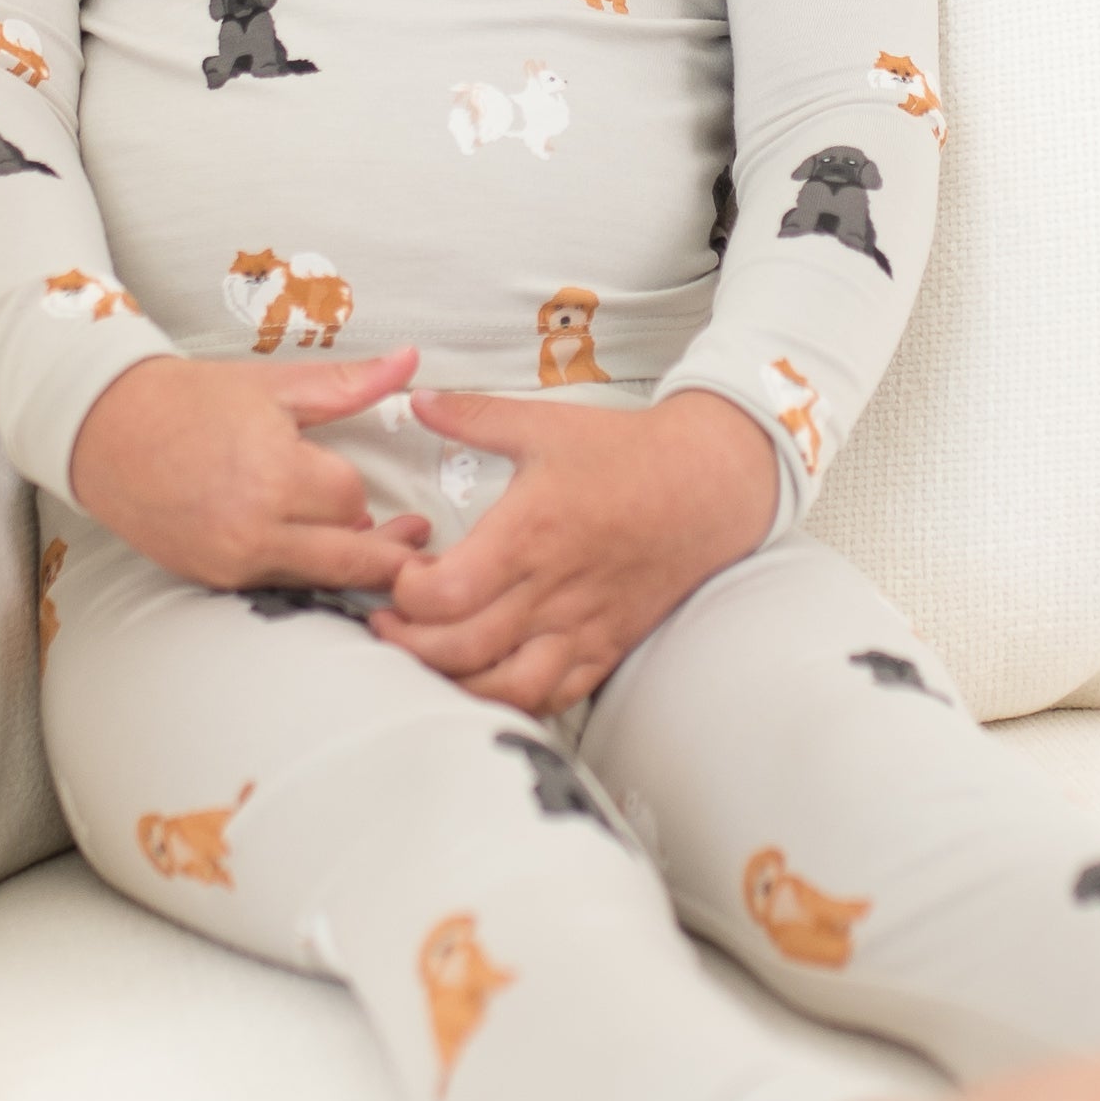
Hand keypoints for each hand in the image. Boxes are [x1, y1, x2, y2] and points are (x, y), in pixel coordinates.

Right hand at [66, 346, 433, 593]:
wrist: (104, 428)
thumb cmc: (189, 400)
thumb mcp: (273, 385)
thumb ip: (349, 383)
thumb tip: (412, 360)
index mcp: (275, 474)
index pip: (352, 498)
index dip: (352, 485)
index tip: (341, 473)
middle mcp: (256, 530)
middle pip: (348, 557)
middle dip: (386, 552)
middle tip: (414, 537)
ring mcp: (231, 561)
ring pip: (316, 578)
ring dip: (342, 564)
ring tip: (364, 541)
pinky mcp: (210, 578)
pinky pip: (276, 584)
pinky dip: (297, 570)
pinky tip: (304, 549)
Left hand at [367, 387, 777, 714]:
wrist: (709, 488)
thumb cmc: (627, 456)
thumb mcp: (547, 424)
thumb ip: (473, 416)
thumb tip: (418, 399)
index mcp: (529, 534)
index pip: (445, 594)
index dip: (405, 594)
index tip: (398, 575)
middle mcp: (552, 591)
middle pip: (460, 650)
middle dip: (409, 645)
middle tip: (389, 624)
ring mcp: (580, 628)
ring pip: (504, 688)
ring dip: (455, 683)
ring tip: (430, 659)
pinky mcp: (605, 649)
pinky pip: (553, 698)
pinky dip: (511, 701)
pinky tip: (485, 681)